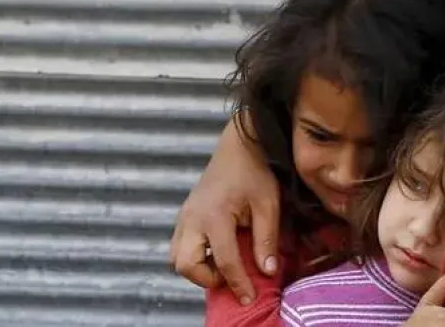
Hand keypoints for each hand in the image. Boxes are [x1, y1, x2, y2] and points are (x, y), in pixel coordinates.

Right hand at [168, 118, 280, 303]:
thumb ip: (266, 239)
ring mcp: (184, 216)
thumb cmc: (255, 172)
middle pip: (185, 265)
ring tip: (224, 265)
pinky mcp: (184, 215)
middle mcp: (192, 218)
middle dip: (207, 278)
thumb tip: (267, 271)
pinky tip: (216, 251)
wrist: (239, 145)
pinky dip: (193, 256)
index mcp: (215, 216)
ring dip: (197, 269)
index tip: (249, 298)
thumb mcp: (268, 204)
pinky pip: (179, 245)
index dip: (238, 283)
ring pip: (176, 257)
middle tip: (232, 277)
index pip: (224, 261)